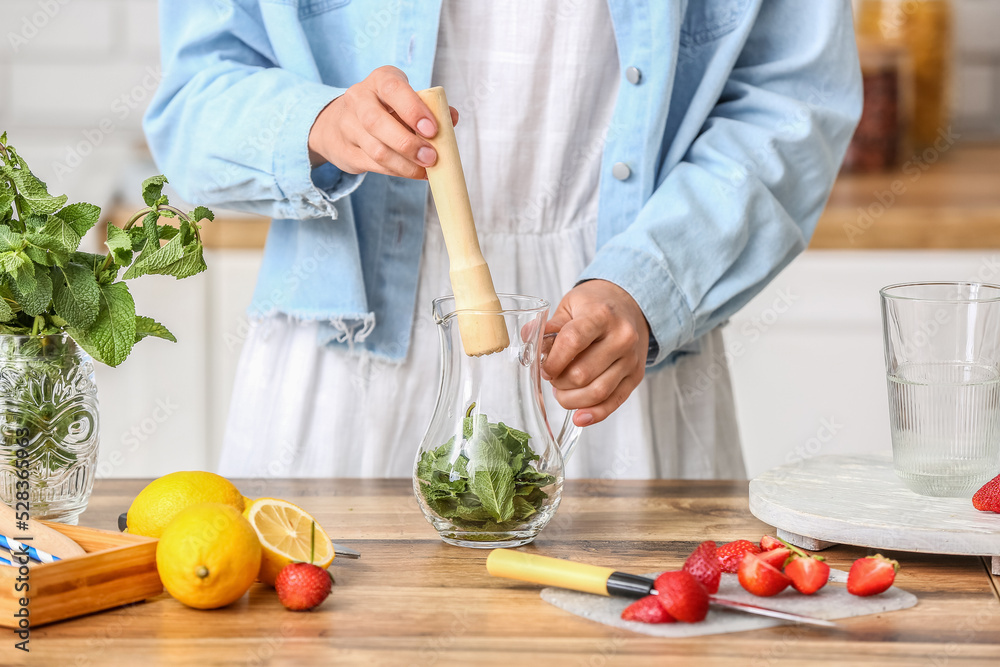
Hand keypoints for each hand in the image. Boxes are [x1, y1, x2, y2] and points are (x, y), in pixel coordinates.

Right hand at [307, 66, 458, 178]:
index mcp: (379, 80)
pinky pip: (374, 165)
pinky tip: (414, 173)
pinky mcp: (346, 151)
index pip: (392, 88)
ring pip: (376, 150)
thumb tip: (451, 118)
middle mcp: (359, 99)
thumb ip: (431, 107)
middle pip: (377, 122)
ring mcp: (348, 126)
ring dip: (405, 164)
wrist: (339, 122)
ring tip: (425, 170)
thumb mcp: (406, 99)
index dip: (413, 109)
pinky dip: (398, 172)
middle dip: (408, 144)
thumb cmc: (386, 109)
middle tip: (431, 158)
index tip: (432, 129)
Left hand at [541, 280, 649, 426]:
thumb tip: (527, 340)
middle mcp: (621, 337)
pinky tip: (579, 417)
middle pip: (582, 373)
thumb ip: (549, 326)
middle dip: (559, 382)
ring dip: (571, 399)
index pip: (572, 342)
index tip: (544, 367)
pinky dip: (594, 414)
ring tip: (562, 390)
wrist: (630, 305)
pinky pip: (614, 402)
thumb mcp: (570, 306)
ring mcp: (631, 359)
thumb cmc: (596, 306)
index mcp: (601, 315)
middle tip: (552, 377)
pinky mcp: (636, 376)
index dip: (553, 361)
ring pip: (597, 392)